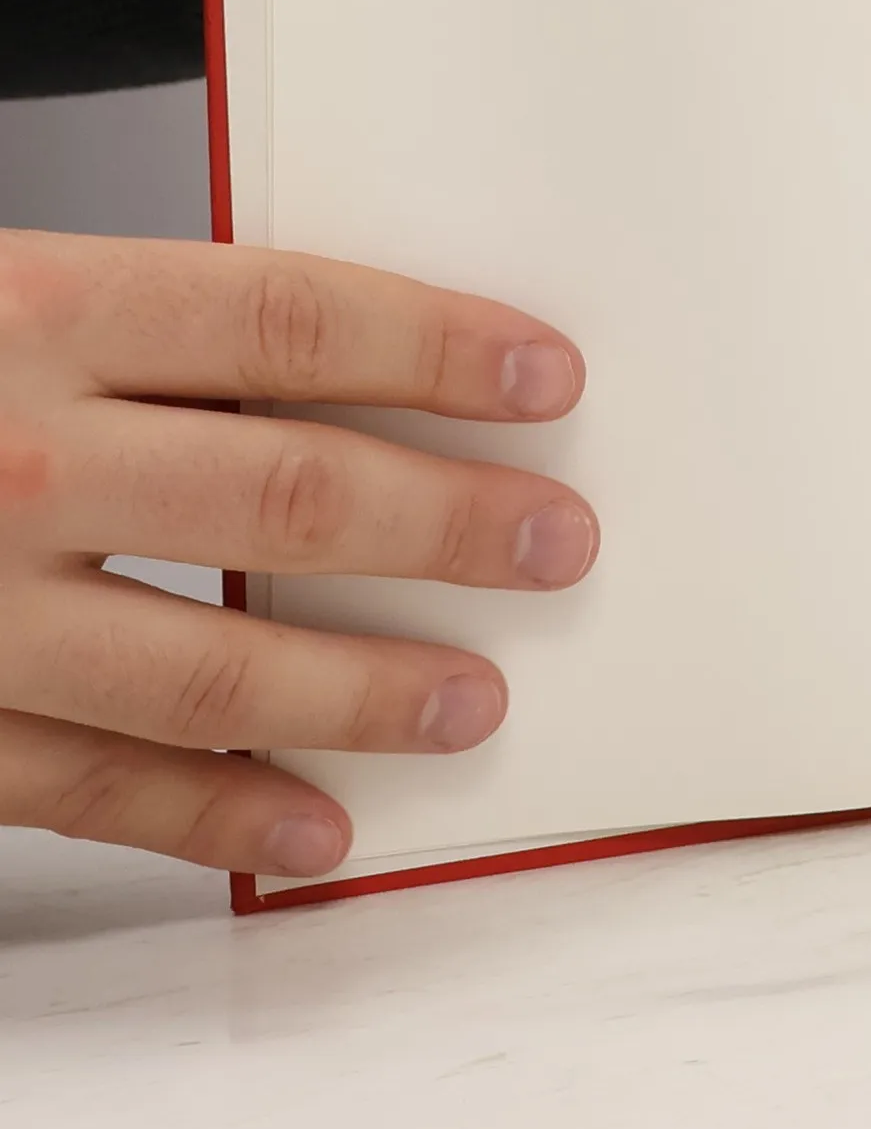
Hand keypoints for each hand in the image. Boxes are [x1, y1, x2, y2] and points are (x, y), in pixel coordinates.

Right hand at [0, 231, 596, 876]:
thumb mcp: (2, 296)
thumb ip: (152, 336)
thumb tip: (352, 375)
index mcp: (35, 310)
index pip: (291, 321)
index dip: (438, 347)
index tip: (545, 376)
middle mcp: (9, 456)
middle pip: (290, 497)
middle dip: (452, 526)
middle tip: (558, 542)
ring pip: (215, 667)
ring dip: (368, 692)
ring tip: (477, 700)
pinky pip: (92, 791)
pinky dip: (216, 820)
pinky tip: (317, 831)